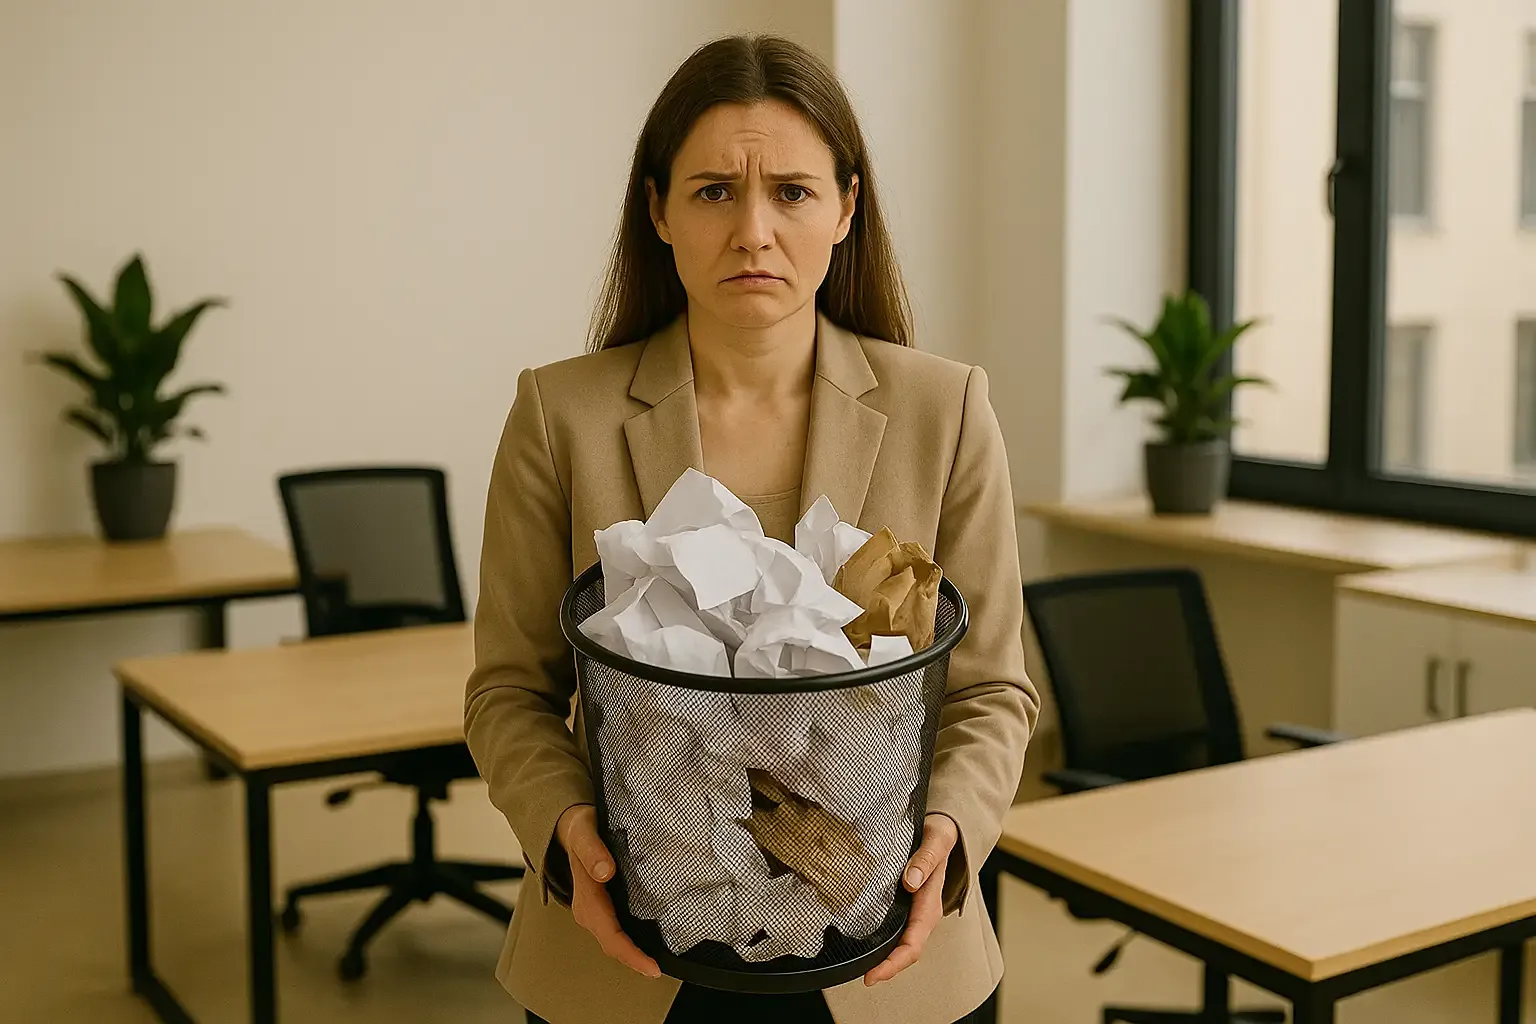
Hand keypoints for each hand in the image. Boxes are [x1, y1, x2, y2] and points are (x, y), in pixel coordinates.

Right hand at [556, 804, 660, 978]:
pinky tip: (647, 942)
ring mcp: (592, 911)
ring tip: (655, 963)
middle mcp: (588, 910)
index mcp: (587, 899)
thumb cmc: (579, 830)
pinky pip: (615, 931)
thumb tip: (605, 872)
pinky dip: (630, 942)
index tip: (652, 967)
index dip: (631, 954)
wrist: (569, 828)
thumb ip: (593, 851)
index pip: (610, 935)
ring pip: (613, 940)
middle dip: (634, 960)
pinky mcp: (600, 908)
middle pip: (612, 944)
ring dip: (632, 954)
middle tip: (658, 971)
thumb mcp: (585, 834)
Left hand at [864, 812, 958, 985]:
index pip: (913, 943)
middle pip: (906, 951)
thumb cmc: (940, 835)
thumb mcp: (935, 840)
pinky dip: (882, 943)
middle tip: (864, 977)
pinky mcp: (906, 906)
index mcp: (930, 904)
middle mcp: (923, 914)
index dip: (894, 962)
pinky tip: (864, 944)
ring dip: (884, 958)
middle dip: (887, 968)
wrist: (944, 829)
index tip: (873, 974)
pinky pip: (896, 930)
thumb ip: (924, 859)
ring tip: (861, 968)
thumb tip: (909, 882)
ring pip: (901, 943)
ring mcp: (915, 912)